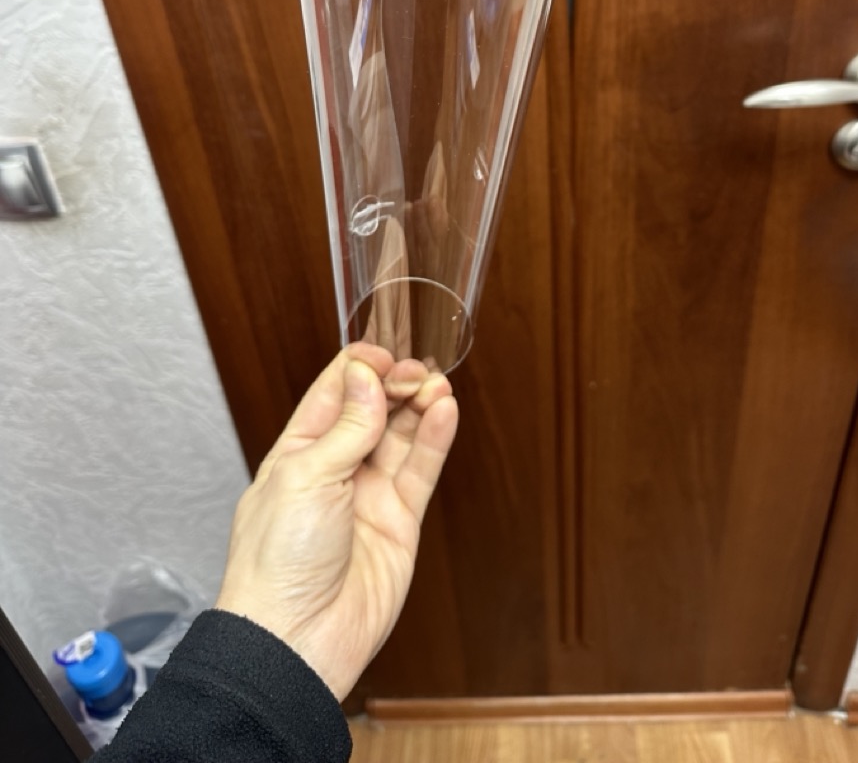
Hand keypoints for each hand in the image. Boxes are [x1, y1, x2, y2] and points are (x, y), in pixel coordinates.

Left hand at [215, 343, 457, 699]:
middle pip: (373, 411)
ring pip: (401, 438)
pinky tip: (444, 412)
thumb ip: (346, 428)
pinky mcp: (399, 523)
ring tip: (436, 385)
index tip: (382, 352)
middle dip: (395, 385)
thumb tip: (366, 379)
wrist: (296, 641)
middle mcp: (335, 471)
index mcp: (297, 453)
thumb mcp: (306, 478)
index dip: (359, 368)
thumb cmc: (276, 564)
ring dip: (419, 407)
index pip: (332, 394)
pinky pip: (420, 472)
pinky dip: (435, 439)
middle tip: (415, 372)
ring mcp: (369, 497)